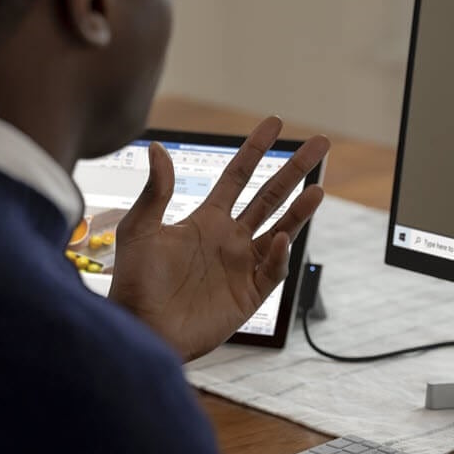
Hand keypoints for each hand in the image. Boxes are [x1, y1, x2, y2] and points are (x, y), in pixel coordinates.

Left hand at [108, 116, 329, 360]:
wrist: (141, 330)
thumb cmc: (133, 283)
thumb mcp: (140, 230)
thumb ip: (155, 191)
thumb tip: (156, 147)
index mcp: (206, 219)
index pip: (238, 176)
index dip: (256, 149)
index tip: (275, 123)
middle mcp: (229, 238)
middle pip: (270, 195)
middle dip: (295, 169)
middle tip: (319, 143)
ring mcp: (242, 265)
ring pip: (281, 229)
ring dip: (300, 210)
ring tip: (318, 189)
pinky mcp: (249, 294)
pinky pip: (272, 269)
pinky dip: (278, 254)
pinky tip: (279, 238)